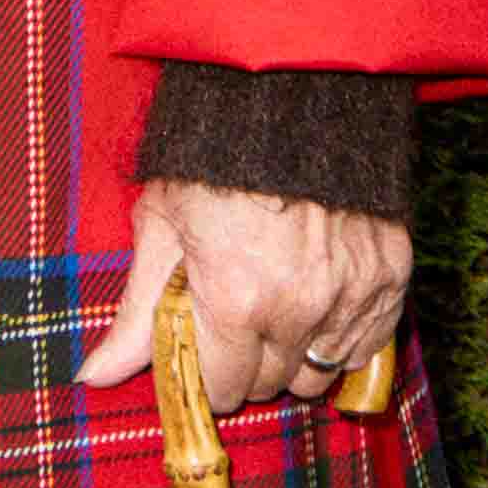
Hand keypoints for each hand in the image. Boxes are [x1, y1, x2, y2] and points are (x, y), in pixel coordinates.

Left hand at [80, 174, 415, 421]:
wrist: (288, 98)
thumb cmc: (212, 161)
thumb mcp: (161, 229)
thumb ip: (137, 315)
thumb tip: (96, 376)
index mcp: (235, 301)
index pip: (224, 389)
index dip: (206, 373)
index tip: (202, 348)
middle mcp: (298, 309)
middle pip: (271, 384)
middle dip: (247, 362)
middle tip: (236, 318)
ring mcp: (351, 294)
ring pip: (320, 372)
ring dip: (296, 353)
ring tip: (277, 306)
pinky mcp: (390, 276)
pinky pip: (367, 343)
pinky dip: (342, 334)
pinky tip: (319, 301)